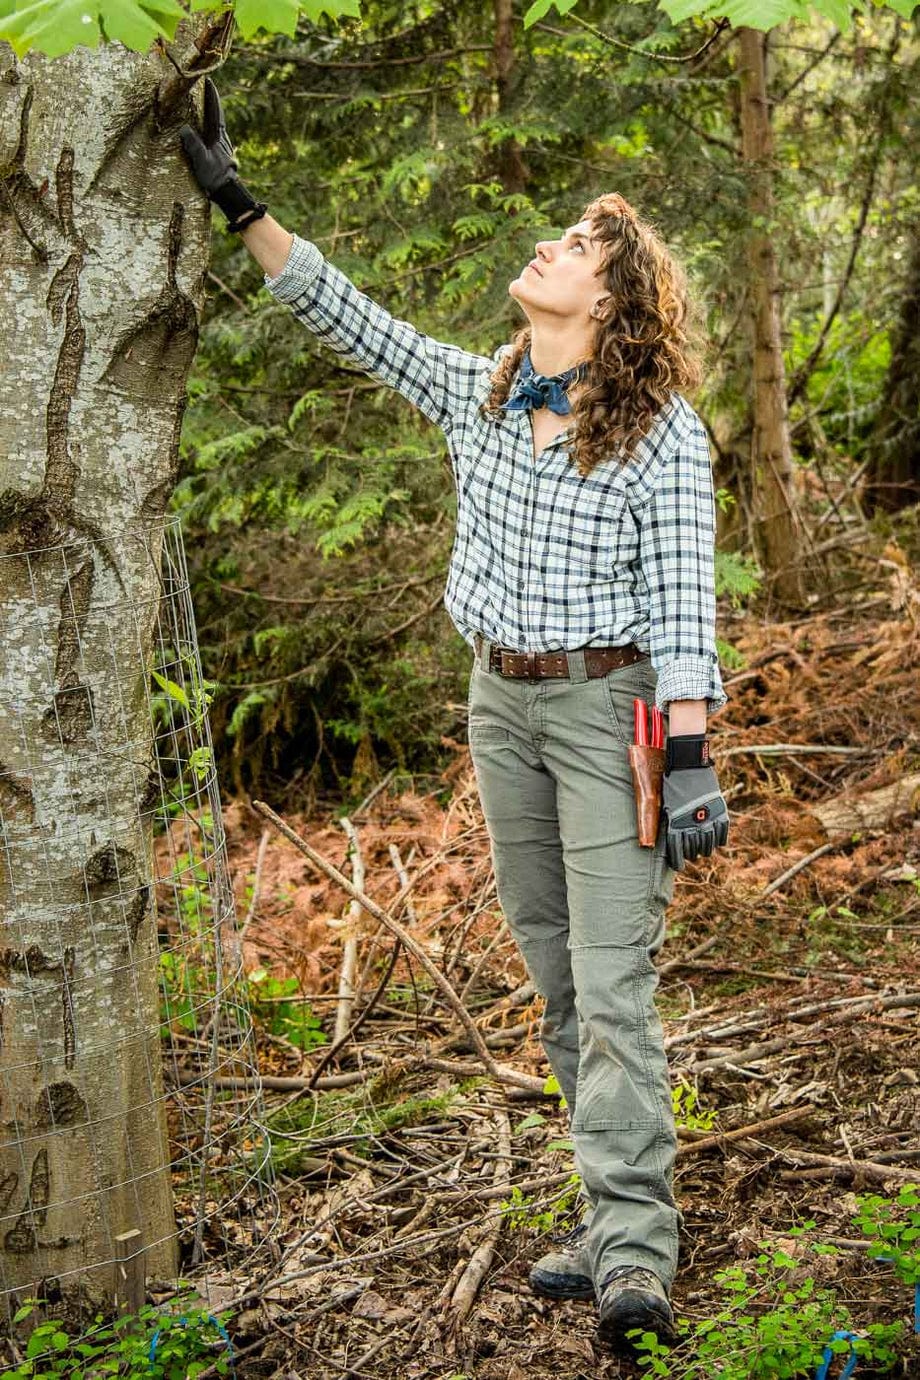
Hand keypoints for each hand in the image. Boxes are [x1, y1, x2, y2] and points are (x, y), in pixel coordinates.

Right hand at [179, 78, 237, 196]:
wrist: (227, 193)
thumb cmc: (215, 177)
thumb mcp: (202, 160)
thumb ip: (193, 144)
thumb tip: (184, 128)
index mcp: (218, 135)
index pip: (215, 110)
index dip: (211, 95)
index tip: (208, 80)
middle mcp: (221, 137)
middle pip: (214, 113)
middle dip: (208, 100)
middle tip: (202, 87)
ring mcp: (220, 145)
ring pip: (213, 123)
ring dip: (206, 113)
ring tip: (198, 103)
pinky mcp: (218, 154)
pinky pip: (210, 134)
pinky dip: (205, 126)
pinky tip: (200, 128)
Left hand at [662, 764, 729, 870]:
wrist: (689, 763)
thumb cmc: (672, 781)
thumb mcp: (665, 803)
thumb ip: (671, 822)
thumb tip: (672, 839)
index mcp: (675, 823)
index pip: (676, 850)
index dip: (677, 861)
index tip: (679, 868)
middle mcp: (691, 824)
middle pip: (693, 849)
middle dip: (691, 853)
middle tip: (692, 854)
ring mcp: (707, 819)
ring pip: (708, 845)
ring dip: (705, 848)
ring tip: (703, 849)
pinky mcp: (721, 813)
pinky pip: (722, 835)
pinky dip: (719, 839)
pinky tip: (717, 840)